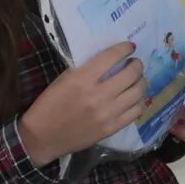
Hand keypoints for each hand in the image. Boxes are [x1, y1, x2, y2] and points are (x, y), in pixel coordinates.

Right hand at [18, 43, 145, 163]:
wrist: (43, 136)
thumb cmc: (50, 104)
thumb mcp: (64, 79)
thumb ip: (87, 69)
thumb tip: (111, 60)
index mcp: (82, 79)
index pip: (112, 57)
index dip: (125, 49)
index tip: (130, 47)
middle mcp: (98, 95)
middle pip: (131, 74)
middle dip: (137, 65)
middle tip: (135, 64)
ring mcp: (107, 113)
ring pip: (138, 92)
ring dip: (141, 82)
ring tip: (137, 80)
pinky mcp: (112, 128)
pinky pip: (136, 111)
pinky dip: (138, 102)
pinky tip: (134, 98)